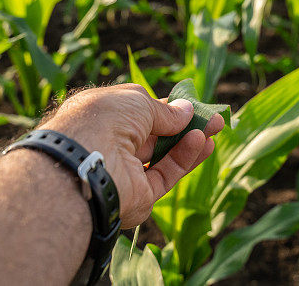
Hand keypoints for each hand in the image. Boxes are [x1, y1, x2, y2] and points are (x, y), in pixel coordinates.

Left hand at [41, 83, 224, 227]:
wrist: (83, 166)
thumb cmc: (102, 121)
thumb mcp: (136, 101)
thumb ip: (164, 110)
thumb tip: (187, 111)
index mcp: (101, 116)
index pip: (138, 111)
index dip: (165, 107)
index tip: (191, 104)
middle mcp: (111, 144)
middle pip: (154, 135)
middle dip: (185, 125)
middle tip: (214, 118)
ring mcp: (125, 172)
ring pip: (163, 156)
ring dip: (189, 141)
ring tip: (215, 128)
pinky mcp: (139, 196)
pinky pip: (166, 174)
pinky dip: (184, 159)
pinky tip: (202, 142)